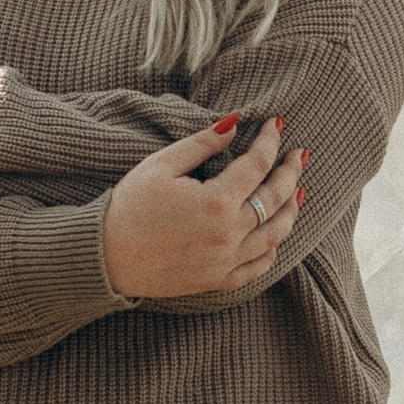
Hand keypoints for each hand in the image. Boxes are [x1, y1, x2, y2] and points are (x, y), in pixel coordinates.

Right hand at [100, 113, 306, 300]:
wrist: (104, 257)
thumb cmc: (129, 206)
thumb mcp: (162, 165)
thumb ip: (203, 143)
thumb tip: (234, 122)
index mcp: (216, 202)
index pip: (257, 165)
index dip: (270, 141)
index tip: (277, 125)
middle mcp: (229, 234)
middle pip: (274, 198)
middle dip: (290, 172)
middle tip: (299, 155)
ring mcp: (226, 261)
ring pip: (275, 234)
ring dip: (290, 209)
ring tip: (298, 191)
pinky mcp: (218, 281)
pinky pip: (259, 266)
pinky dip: (272, 248)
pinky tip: (275, 234)